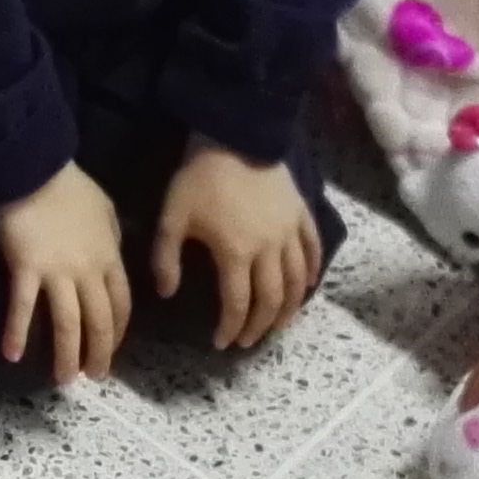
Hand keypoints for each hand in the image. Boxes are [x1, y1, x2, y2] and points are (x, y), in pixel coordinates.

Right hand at [0, 162, 129, 381]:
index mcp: (109, 257)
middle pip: (98, 321)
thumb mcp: (105, 210)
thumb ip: (111, 239)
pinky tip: (12, 355)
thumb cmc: (69, 185)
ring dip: (67, 355)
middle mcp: (87, 271)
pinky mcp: (26, 269)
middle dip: (99, 353)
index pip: (121, 304)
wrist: (34, 166)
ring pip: (67, 324)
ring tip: (64, 379)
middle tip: (94, 376)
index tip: (111, 349)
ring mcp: (57, 272)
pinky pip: (22, 308)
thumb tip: (111, 258)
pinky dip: (16, 333)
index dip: (117, 332)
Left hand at [156, 144, 322, 352]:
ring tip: (279, 325)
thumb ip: (166, 259)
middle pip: (271, 300)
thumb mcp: (172, 218)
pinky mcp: (301, 216)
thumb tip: (166, 293)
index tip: (222, 342)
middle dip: (260, 326)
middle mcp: (268, 250)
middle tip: (249, 341)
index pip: (237, 304)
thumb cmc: (200, 179)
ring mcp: (289, 233)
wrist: (235, 135)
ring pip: (296, 282)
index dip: (230, 327)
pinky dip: (311, 273)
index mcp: (236, 253)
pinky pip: (312, 251)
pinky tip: (306, 288)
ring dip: (289, 309)